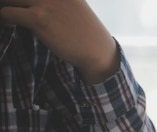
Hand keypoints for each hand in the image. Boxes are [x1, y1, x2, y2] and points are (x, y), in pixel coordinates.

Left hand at [0, 0, 118, 83]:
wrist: (96, 51)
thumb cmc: (85, 33)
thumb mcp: (73, 6)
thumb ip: (55, 0)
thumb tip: (34, 3)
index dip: (23, 0)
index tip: (21, 6)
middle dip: (10, 1)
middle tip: (11, 9)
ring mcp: (44, 3)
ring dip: (5, 7)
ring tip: (8, 16)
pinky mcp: (38, 19)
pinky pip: (8, 13)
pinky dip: (4, 18)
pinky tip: (9, 24)